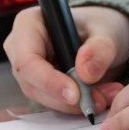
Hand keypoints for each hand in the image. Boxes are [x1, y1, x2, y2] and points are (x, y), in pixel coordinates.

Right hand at [3, 5, 128, 114]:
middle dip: (66, 99)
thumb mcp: (107, 30)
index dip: (48, 81)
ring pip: (43, 98)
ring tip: (105, 98)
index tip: (75, 94)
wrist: (103, 35)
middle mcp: (21, 46)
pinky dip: (76, 106)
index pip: (28, 60)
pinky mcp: (38, 85)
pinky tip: (99, 99)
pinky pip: (53, 102)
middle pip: (32, 83)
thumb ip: (101, 48)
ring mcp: (28, 68)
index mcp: (29, 23)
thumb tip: (86, 72)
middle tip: (98, 101)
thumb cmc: (99, 24)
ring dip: (74, 105)